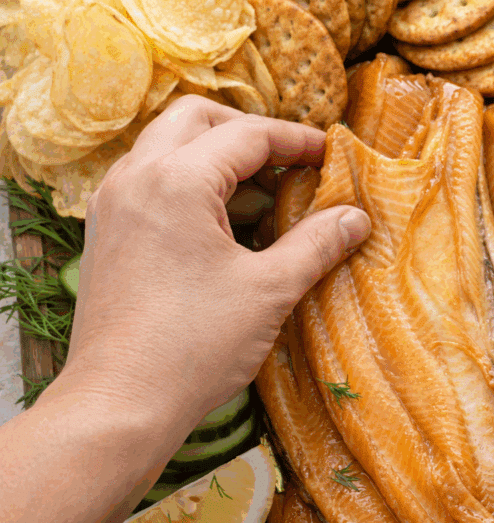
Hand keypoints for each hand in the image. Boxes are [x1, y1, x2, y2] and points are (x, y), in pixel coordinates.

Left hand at [47, 96, 370, 431]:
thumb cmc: (192, 346)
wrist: (118, 404)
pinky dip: (189, 181)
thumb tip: (356, 218)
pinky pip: (150, 179)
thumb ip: (316, 243)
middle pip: (197, 118)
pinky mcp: (106, 232)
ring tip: (261, 194)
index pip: (248, 134)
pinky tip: (221, 224)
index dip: (297, 141)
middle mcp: (136, 178)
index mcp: (177, 180)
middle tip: (290, 163)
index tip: (331, 157)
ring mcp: (114, 204)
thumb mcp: (269, 290)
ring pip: (168, 145)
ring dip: (217, 155)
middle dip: (249, 131)